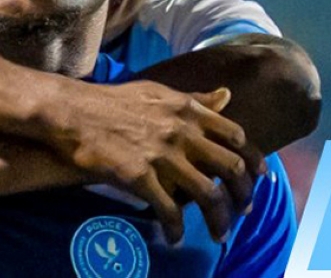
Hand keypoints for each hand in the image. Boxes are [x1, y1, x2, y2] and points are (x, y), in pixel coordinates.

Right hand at [49, 81, 265, 243]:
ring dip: (218, 220)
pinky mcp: (140, 176)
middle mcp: (182, 132)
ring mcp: (162, 155)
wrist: (71, 112)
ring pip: (207, 194)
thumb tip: (226, 95)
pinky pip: (168, 209)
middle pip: (230, 169)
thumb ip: (194, 100)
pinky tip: (173, 237)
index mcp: (188, 110)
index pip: (236, 137)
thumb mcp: (157, 92)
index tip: (259, 177)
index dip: (252, 160)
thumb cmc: (111, 100)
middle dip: (243, 196)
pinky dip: (175, 228)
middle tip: (243, 212)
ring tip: (218, 234)